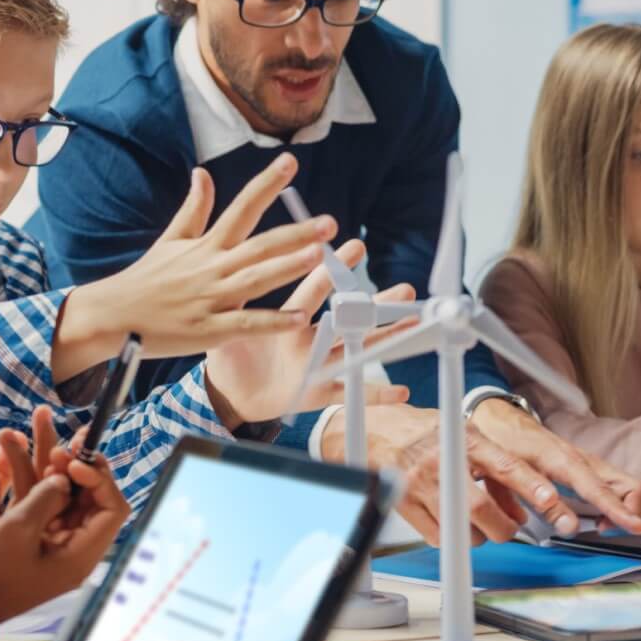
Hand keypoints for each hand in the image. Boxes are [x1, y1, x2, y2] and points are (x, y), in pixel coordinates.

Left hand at [0, 406, 60, 577]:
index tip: (66, 434)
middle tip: (45, 415)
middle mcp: (30, 536)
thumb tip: (20, 437)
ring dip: (17, 461)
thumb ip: (3, 473)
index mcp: (33, 523)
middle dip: (49, 449)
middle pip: (49, 488)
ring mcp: (11, 545)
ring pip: (24, 498)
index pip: (57, 485)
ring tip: (8, 433)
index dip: (63, 460)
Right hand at [0, 423, 129, 620]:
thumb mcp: (18, 528)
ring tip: (45, 446)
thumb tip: (65, 479)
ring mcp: (55, 547)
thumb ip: (47, 497)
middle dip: (79, 469)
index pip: (112, 510)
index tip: (75, 462)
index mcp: (80, 556)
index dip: (100, 480)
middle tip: (63, 447)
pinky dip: (39, 486)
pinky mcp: (36, 543)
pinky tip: (21, 463)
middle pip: (92, 501)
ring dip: (56, 471)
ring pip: (67, 500)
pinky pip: (46, 508)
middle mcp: (74, 551)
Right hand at [52, 153, 336, 380]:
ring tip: (317, 256)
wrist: (112, 316)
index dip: (266, 185)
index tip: (290, 161)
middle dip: (295, 233)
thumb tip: (203, 172)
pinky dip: (272, 322)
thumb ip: (194, 209)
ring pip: (255, 280)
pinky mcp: (208, 330)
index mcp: (206, 246)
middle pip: (259, 246)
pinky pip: (245, 324)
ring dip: (286, 267)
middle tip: (329, 222)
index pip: (242, 208)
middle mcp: (212, 268)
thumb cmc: (145, 280)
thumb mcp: (170, 240)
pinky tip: (299, 317)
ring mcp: (211, 299)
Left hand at [203, 238, 412, 427]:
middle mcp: (310, 339)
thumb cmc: (229, 354)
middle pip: (348, 318)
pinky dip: (374, 394)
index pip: (314, 290)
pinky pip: (348, 392)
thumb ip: (236, 303)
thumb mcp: (231, 326)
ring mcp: (318, 365)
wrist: (226, 393)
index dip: (332, 271)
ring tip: (414, 326)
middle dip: (377, 304)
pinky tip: (401, 391)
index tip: (354, 247)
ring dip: (386, 339)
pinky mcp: (317, 392)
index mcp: (290, 319)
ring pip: (357, 349)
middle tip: (406, 290)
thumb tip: (228, 267)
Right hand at [321, 402, 640, 545]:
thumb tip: (522, 506)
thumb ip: (492, 464)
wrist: (367, 429)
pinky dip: (449, 537)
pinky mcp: (401, 503)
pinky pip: (436, 537)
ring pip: (461, 529)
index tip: (551, 501)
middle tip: (507, 529)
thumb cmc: (419, 431)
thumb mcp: (460, 433)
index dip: (530, 486)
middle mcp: (440, 460)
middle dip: (502, 528)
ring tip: (475, 523)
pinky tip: (448, 521)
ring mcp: (418, 483)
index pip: (504, 464)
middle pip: (481, 510)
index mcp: (461, 437)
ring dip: (475, 535)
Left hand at [467, 398, 640, 534]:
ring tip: (600, 526)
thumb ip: (541, 503)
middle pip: (633, 486)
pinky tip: (597, 518)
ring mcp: (590, 464)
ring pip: (629, 487)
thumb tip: (569, 526)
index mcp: (565, 461)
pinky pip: (616, 488)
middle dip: (631, 513)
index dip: (620, 510)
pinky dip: (616, 506)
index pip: (601, 488)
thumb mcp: (514, 475)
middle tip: (605, 530)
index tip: (636, 527)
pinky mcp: (589, 468)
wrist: (502, 422)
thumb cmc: (506, 444)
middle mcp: (585, 461)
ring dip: (625, 511)